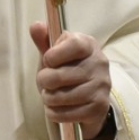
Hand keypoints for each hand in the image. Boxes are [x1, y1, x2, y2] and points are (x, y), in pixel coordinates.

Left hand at [29, 22, 111, 139]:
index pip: (73, 45)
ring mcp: (102, 86)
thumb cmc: (65, 68)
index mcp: (88, 44)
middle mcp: (100, 63)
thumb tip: (36, 25)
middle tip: (45, 81)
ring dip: (48, 98)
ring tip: (49, 95)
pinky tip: (55, 108)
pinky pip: (68, 113)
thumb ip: (44, 40)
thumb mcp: (53, 53)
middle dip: (44, 80)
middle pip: (60, 75)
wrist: (86, 96)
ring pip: (62, 96)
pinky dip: (55, 113)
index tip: (47, 60)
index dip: (54, 55)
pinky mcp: (100, 107)